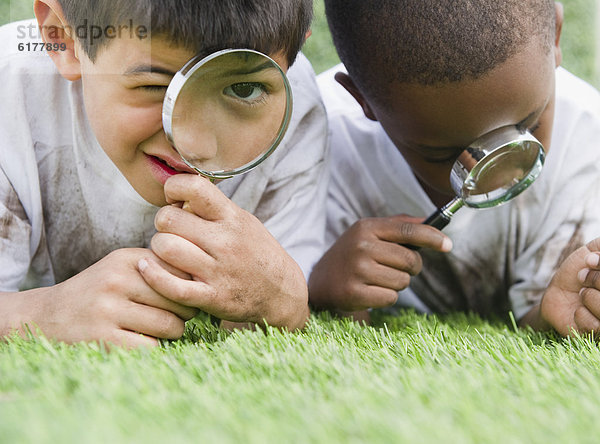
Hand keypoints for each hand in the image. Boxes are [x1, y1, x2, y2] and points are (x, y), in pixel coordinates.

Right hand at [4, 249, 197, 347]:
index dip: (190, 286)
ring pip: (169, 325)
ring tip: (165, 329)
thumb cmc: (99, 291)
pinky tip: (146, 342)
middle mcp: (117, 280)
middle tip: (179, 316)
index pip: (180, 271)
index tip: (188, 294)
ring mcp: (108, 310)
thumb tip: (205, 278)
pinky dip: (156, 348)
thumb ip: (159, 267)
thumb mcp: (123, 267)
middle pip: (179, 299)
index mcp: (126, 259)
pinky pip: (151, 347)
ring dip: (175, 332)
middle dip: (186, 311)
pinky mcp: (103, 339)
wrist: (47, 316)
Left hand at [138, 175, 308, 329]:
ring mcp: (218, 271)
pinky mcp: (212, 297)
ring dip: (158, 249)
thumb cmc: (256, 253)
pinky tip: (148, 269)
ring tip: (167, 252)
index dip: (174, 188)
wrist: (282, 292)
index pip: (194, 187)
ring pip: (166, 249)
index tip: (174, 199)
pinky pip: (171, 286)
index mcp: (232, 217)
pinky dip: (153, 276)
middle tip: (170, 231)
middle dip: (163, 223)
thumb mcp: (243, 221)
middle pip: (169, 220)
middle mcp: (225, 241)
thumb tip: (179, 195)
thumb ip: (213, 209)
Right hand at [308, 215, 451, 311]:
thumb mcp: (369, 233)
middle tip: (394, 268)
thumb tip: (431, 221)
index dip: (432, 237)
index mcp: (366, 227)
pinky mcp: (354, 293)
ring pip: (403, 281)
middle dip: (410, 268)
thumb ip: (398, 225)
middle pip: (410, 260)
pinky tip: (370, 291)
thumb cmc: (352, 255)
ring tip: (377, 279)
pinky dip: (386, 297)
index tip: (448, 245)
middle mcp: (361, 246)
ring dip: (396, 284)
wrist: (321, 282)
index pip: (407, 230)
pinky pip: (391, 298)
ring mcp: (357, 270)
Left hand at [539, 238, 599, 335]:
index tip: (590, 260)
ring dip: (588, 297)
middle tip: (582, 277)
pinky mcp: (599, 336)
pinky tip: (578, 311)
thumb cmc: (579, 271)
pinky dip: (581, 314)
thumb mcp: (592, 251)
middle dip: (596, 280)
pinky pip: (596, 326)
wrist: (556, 294)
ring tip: (582, 294)